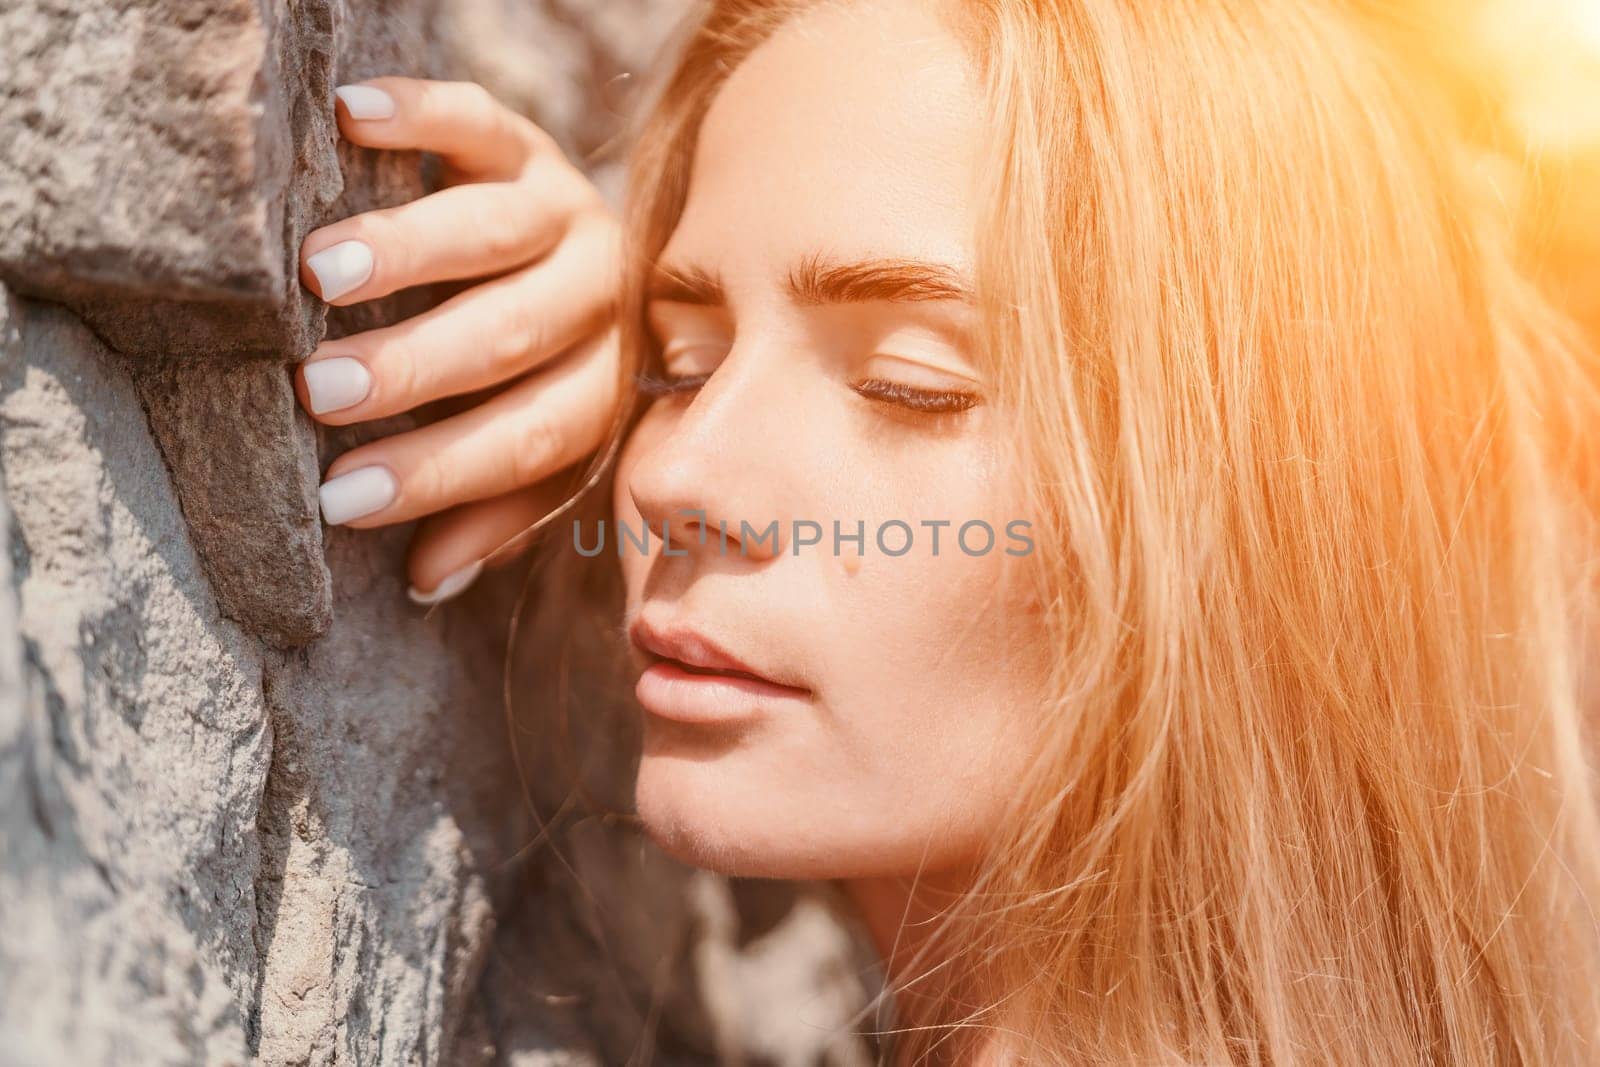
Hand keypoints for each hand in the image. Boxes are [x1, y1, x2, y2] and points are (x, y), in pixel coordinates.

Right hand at [294, 77, 620, 603]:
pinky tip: (350, 117)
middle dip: (416, 368)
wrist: (599, 252)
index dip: (439, 474)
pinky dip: (416, 113)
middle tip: (321, 388)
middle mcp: (599, 294)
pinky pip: (476, 120)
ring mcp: (567, 209)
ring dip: (406, 253)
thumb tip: (427, 581)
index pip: (533, 439)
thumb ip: (498, 508)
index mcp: (605, 383)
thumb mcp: (545, 447)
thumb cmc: (547, 374)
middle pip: (512, 335)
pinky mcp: (528, 142)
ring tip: (320, 273)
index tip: (342, 499)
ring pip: (492, 230)